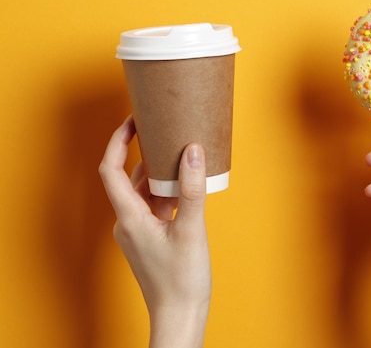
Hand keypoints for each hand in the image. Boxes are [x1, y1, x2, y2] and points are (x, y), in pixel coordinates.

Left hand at [99, 116, 210, 347]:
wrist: (179, 315)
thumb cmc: (182, 280)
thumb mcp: (191, 230)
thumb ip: (191, 189)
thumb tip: (193, 151)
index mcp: (130, 217)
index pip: (112, 170)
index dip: (117, 141)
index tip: (132, 120)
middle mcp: (128, 222)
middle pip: (130, 178)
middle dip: (145, 153)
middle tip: (163, 129)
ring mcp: (139, 231)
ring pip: (144, 192)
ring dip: (159, 173)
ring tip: (179, 153)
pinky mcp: (151, 238)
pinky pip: (155, 206)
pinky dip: (168, 192)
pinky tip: (186, 187)